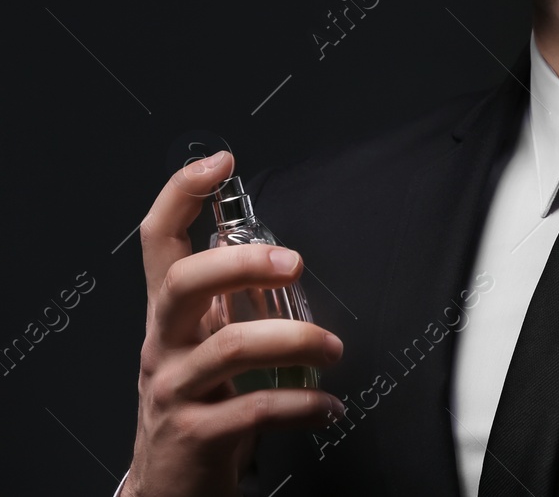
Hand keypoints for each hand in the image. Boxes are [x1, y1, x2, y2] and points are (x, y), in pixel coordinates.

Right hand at [122, 151, 344, 496]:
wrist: (170, 486)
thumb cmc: (199, 405)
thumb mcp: (203, 344)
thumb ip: (227, 301)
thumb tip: (272, 253)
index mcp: (169, 315)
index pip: (158, 240)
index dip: (180, 194)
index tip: (220, 161)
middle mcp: (163, 345)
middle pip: (184, 283)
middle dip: (242, 265)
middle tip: (293, 263)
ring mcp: (173, 389)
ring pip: (231, 347)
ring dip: (298, 340)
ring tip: (333, 350)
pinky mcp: (195, 433)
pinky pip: (256, 409)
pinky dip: (305, 405)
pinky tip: (327, 406)